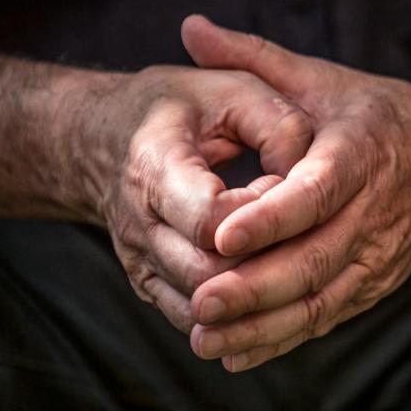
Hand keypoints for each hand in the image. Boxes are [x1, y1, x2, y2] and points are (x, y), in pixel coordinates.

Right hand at [64, 64, 313, 332]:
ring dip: (255, 291)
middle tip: (290, 227)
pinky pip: (193, 320)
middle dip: (264, 259)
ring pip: (204, 307)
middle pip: (208, 273)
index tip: (279, 183)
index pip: (209, 219)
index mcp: (154, 166)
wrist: (103, 140)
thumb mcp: (233, 90)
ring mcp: (138, 260)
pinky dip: (235, 314)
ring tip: (282, 251)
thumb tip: (307, 182)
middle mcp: (137, 223)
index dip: (258, 213)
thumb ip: (278, 127)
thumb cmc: (178, 108)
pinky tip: (265, 284)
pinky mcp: (147, 283)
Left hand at [180, 15, 410, 369]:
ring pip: (318, 300)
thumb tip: (190, 27)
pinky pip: (325, 317)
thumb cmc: (378, 117)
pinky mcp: (372, 285)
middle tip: (200, 303)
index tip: (221, 235)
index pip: (316, 191)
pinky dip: (282, 338)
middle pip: (314, 260)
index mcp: (360, 153)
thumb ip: (254, 57)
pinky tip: (235, 353)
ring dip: (262, 325)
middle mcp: (372, 212)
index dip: (272, 216)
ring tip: (204, 339)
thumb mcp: (324, 79)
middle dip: (255, 287)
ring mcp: (376, 257)